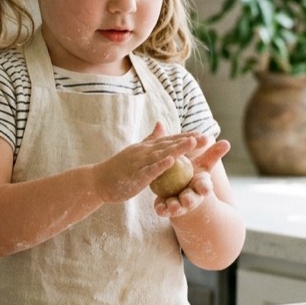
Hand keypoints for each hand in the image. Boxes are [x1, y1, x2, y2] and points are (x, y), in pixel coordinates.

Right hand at [89, 122, 204, 203]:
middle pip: (169, 144)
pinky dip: (160, 165)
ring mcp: (138, 163)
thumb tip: (161, 123)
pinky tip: (171, 161)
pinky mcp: (134, 175)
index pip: (170, 140)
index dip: (187, 136)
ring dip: (177, 148)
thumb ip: (150, 139)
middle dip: (188, 141)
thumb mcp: (136, 151)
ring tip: (193, 143)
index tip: (204, 134)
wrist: (98, 181)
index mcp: (146, 147)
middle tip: (207, 138)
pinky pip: (149, 170)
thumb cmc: (118, 169)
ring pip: (161, 154)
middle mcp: (143, 151)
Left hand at [154, 136, 230, 217]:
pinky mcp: (165, 208)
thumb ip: (213, 155)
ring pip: (176, 207)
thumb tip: (227, 142)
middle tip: (186, 199)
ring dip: (174, 207)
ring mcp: (178, 204)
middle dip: (189, 200)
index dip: (205, 188)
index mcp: (200, 187)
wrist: (181, 194)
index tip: (205, 189)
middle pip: (191, 199)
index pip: (204, 187)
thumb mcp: (203, 165)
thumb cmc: (194, 176)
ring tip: (172, 206)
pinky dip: (161, 209)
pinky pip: (163, 209)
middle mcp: (190, 197)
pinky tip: (158, 208)